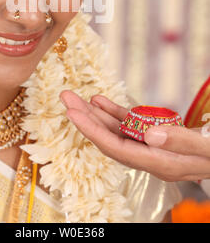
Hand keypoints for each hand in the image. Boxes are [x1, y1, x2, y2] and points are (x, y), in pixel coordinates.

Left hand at [60, 90, 209, 181]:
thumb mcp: (206, 148)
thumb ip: (179, 141)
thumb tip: (147, 133)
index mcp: (158, 163)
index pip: (116, 148)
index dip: (92, 131)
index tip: (72, 114)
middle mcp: (149, 156)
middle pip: (109, 138)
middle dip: (85, 118)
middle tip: (65, 97)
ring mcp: (150, 146)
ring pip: (115, 130)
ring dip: (94, 113)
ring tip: (75, 97)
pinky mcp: (154, 136)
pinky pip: (128, 124)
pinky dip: (113, 112)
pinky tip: (99, 101)